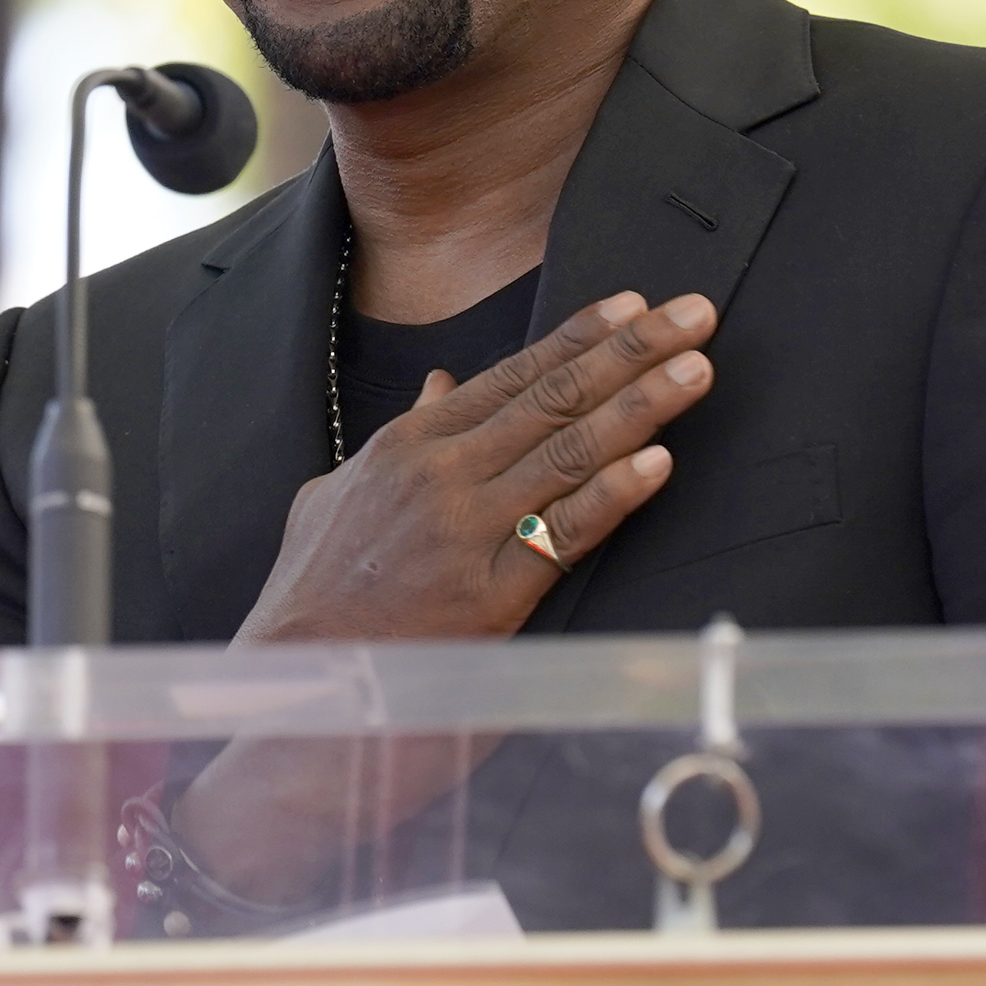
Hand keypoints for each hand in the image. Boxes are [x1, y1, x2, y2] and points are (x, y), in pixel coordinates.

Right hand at [235, 290, 718, 644]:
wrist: (291, 679)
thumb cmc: (314, 593)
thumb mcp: (340, 491)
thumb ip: (401, 435)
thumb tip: (440, 383)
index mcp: (409, 445)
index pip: (514, 374)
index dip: (581, 336)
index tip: (634, 306)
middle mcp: (440, 475)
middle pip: (555, 398)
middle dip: (633, 352)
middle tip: (693, 316)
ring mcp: (465, 532)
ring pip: (568, 453)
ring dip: (641, 407)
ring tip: (693, 371)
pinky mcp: (488, 596)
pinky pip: (562, 534)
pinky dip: (612, 494)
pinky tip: (656, 464)